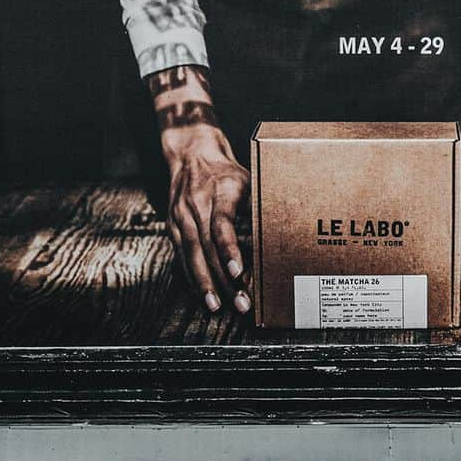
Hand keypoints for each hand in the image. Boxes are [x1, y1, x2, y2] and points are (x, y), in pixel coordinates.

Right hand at [147, 65, 250, 313]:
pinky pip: (183, 256)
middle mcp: (195, 206)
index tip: (239, 271)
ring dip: (205, 284)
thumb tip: (286, 231)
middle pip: (208, 248)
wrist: (192, 154)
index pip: (222, 225)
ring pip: (192, 256)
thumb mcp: (249, 181)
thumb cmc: (227, 171)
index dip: (230, 249)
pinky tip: (203, 294)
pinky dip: (193, 277)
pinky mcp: (173, 226)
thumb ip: (261, 205)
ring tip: (217, 306)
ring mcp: (181, 217)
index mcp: (218, 192)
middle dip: (223, 279)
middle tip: (241, 302)